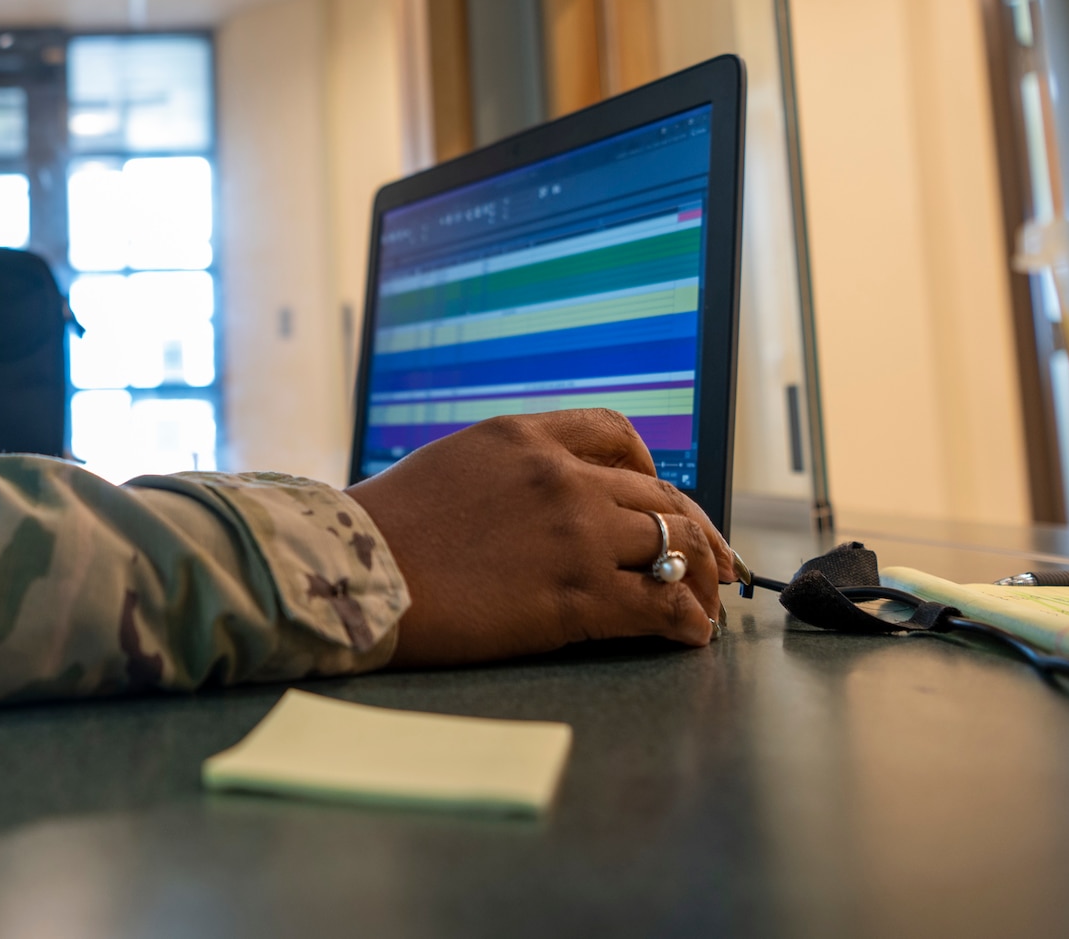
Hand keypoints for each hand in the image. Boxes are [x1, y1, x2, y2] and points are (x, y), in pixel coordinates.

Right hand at [347, 410, 734, 667]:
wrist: (356, 573)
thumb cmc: (383, 530)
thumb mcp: (447, 467)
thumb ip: (503, 475)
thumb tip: (530, 505)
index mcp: (523, 437)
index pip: (614, 433)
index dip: (649, 464)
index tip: (657, 491)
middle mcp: (561, 476)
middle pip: (658, 493)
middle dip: (695, 528)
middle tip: (713, 560)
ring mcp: (574, 534)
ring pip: (673, 544)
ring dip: (701, 576)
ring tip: (707, 604)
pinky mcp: (576, 596)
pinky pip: (659, 604)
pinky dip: (685, 621)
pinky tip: (689, 635)